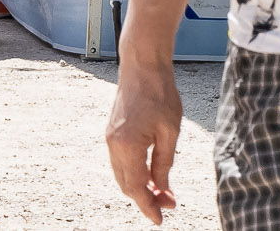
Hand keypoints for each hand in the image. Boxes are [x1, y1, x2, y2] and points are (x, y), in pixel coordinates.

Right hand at [105, 62, 183, 224]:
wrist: (142, 64)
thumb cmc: (160, 93)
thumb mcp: (170, 132)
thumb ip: (164, 164)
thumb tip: (162, 190)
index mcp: (127, 145)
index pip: (136, 187)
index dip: (148, 206)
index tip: (160, 219)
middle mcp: (113, 145)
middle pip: (126, 185)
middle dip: (146, 198)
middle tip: (168, 204)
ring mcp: (110, 138)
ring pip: (122, 175)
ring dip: (140, 186)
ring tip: (162, 190)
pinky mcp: (112, 132)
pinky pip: (120, 162)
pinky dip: (134, 172)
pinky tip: (151, 173)